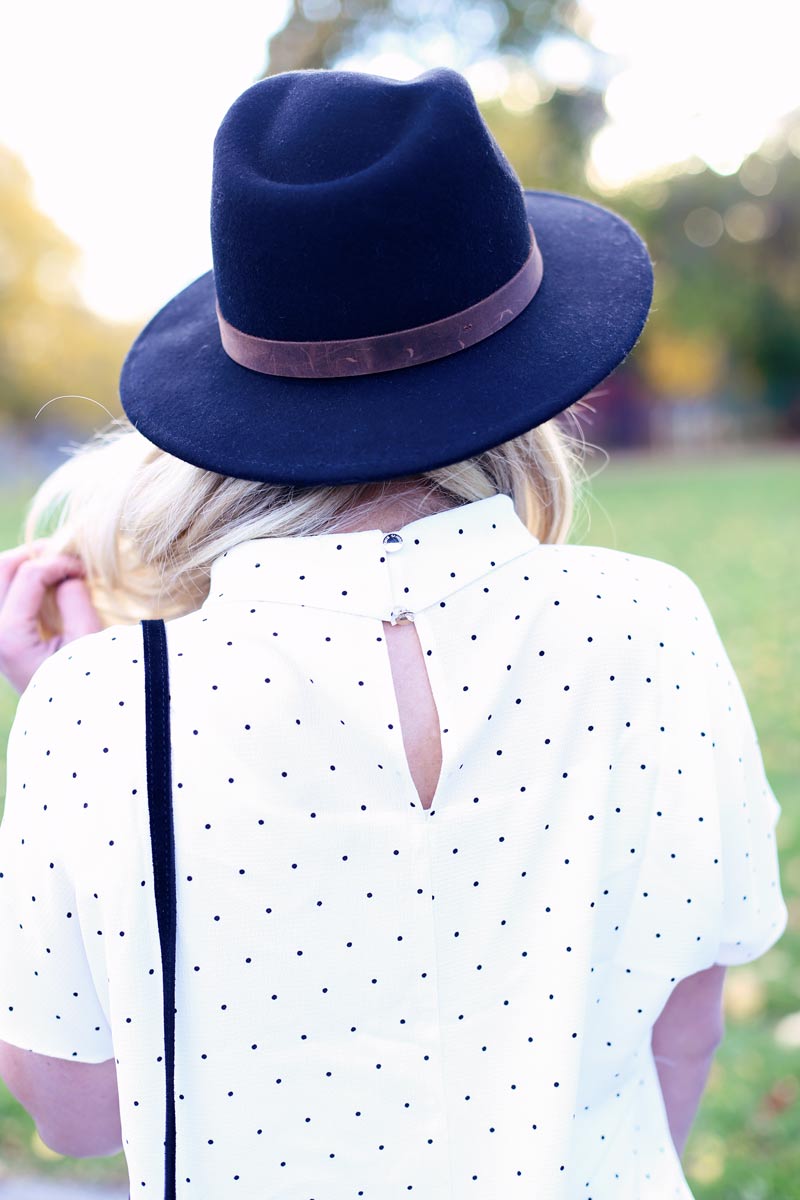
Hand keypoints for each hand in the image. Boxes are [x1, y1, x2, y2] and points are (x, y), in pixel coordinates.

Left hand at [0, 543, 102, 693]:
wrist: (74, 725)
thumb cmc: (89, 685)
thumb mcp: (88, 641)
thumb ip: (74, 599)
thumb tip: (66, 574)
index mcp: (10, 636)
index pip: (30, 575)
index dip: (60, 562)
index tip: (86, 569)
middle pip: (0, 569)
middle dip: (33, 555)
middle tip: (64, 556)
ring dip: (21, 567)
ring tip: (52, 568)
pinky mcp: (1, 642)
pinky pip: (2, 600)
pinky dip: (17, 586)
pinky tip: (42, 587)